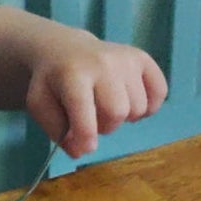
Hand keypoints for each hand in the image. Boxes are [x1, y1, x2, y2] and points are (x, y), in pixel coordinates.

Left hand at [25, 33, 167, 159]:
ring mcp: (126, 59)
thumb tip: (81, 151)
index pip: (84, 111)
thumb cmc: (53, 83)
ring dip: (124, 117)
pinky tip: (130, 101)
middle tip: (94, 118)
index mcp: (72, 74)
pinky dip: (148, 106)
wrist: (65, 49)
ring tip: (108, 105)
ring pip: (138, 107)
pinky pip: (159, 92)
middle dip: (105, 126)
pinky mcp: (143, 59)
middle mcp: (103, 63)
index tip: (86, 147)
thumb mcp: (40, 105)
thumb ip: (57, 131)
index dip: (86, 137)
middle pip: (117, 113)